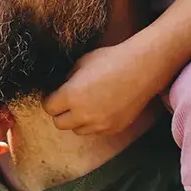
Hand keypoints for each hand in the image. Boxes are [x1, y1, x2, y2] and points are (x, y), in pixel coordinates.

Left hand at [43, 41, 168, 134]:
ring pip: (78, 130)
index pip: (49, 108)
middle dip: (61, 112)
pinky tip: (102, 108)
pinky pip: (96, 131)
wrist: (141, 68)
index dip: (51, 100)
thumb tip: (62, 87)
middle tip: (69, 102)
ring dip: (78, 120)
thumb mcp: (81, 62)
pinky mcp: (114, 128)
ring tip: (87, 105)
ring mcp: (99, 124)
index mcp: (71, 96)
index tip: (55, 95)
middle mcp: (83, 115)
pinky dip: (95, 123)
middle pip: (59, 123)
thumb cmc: (111, 60)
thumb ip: (67, 79)